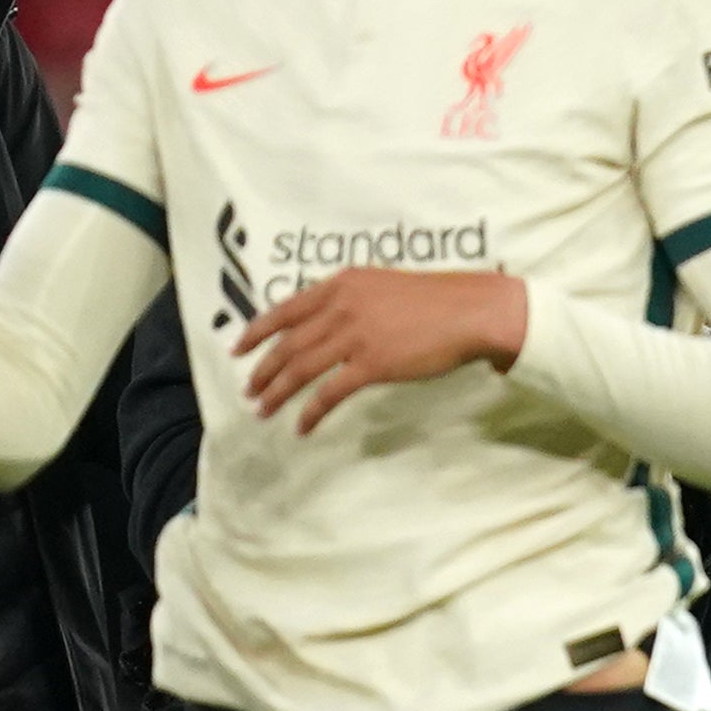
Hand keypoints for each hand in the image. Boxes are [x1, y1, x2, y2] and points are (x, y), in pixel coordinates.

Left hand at [235, 269, 527, 432]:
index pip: (284, 309)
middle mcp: (340, 307)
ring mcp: (354, 336)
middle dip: (262, 369)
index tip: (238, 348)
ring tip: (262, 409)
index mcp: (340, 285)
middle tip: (248, 389)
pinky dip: (311, 411)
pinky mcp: (372, 364)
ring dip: (276, 392)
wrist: (472, 312)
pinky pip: (329, 392)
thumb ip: (354, 299)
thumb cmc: (438, 300)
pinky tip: (302, 425)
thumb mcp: (384, 287)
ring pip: (300, 368)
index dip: (256, 331)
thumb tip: (334, 321)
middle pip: (287, 343)